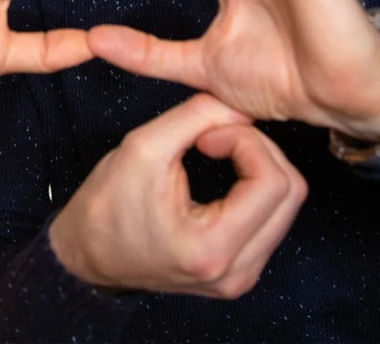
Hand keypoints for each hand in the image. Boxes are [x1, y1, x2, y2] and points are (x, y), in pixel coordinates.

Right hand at [49, 94, 306, 296]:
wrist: (88, 252)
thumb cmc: (107, 204)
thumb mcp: (143, 147)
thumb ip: (194, 117)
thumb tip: (236, 103)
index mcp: (213, 248)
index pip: (273, 182)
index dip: (245, 141)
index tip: (206, 134)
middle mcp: (238, 271)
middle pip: (290, 193)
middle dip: (256, 149)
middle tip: (213, 136)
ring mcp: (243, 275)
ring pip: (286, 205)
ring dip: (257, 165)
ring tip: (214, 151)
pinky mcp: (242, 270)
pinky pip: (272, 218)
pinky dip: (253, 185)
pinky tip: (222, 172)